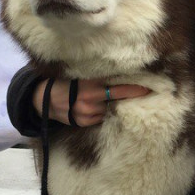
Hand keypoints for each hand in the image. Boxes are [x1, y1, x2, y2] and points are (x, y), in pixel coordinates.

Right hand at [32, 78, 150, 126]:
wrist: (44, 99)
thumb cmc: (67, 82)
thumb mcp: (82, 74)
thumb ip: (100, 75)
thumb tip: (124, 71)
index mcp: (90, 84)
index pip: (118, 87)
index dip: (135, 89)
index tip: (149, 88)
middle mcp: (90, 99)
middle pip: (117, 99)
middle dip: (128, 96)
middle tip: (144, 92)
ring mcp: (86, 113)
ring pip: (109, 109)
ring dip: (112, 105)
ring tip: (103, 98)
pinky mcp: (83, 122)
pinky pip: (100, 118)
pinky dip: (101, 112)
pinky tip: (95, 107)